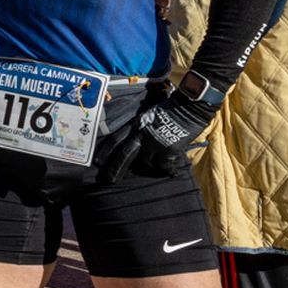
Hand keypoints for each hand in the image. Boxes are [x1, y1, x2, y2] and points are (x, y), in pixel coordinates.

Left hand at [96, 90, 214, 183]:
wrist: (189, 106)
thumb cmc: (171, 109)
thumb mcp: (149, 115)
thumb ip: (141, 127)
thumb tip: (135, 140)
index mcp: (136, 125)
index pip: (116, 139)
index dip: (106, 151)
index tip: (98, 162)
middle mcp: (141, 134)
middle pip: (124, 155)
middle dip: (115, 169)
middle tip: (109, 180)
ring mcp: (154, 142)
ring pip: (145, 162)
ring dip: (149, 166)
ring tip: (156, 166)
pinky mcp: (168, 149)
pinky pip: (163, 165)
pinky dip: (167, 170)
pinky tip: (171, 171)